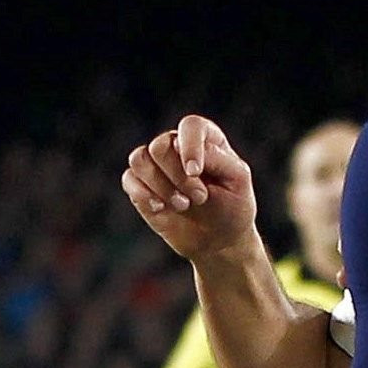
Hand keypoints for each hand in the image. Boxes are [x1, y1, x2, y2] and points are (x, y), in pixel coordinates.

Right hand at [119, 116, 262, 263]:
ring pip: (139, 159)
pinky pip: (129, 179)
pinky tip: (161, 208)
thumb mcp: (237, 180)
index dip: (189, 146)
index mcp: (206, 138)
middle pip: (160, 145)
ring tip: (183, 205)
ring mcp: (157, 165)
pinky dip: (143, 195)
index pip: (190, 126)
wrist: (218, 241)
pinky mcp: (141, 186)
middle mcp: (177, 145)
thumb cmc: (233, 207)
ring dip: (161, 186)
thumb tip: (180, 149)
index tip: (195, 172)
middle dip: (178, 177)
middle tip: (199, 197)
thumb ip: (217, 158)